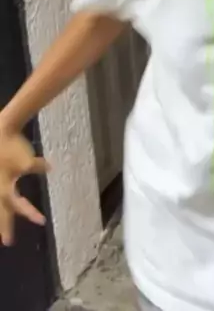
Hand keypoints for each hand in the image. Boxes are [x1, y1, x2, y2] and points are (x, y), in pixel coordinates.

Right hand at [0, 130, 49, 245]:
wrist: (1, 130)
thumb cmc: (13, 147)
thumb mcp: (28, 160)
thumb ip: (38, 166)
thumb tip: (50, 168)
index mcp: (4, 189)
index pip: (18, 206)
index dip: (30, 213)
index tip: (41, 221)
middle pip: (2, 212)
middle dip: (4, 227)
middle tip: (8, 242)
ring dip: (0, 216)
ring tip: (1, 229)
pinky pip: (0, 192)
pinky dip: (2, 200)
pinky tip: (5, 199)